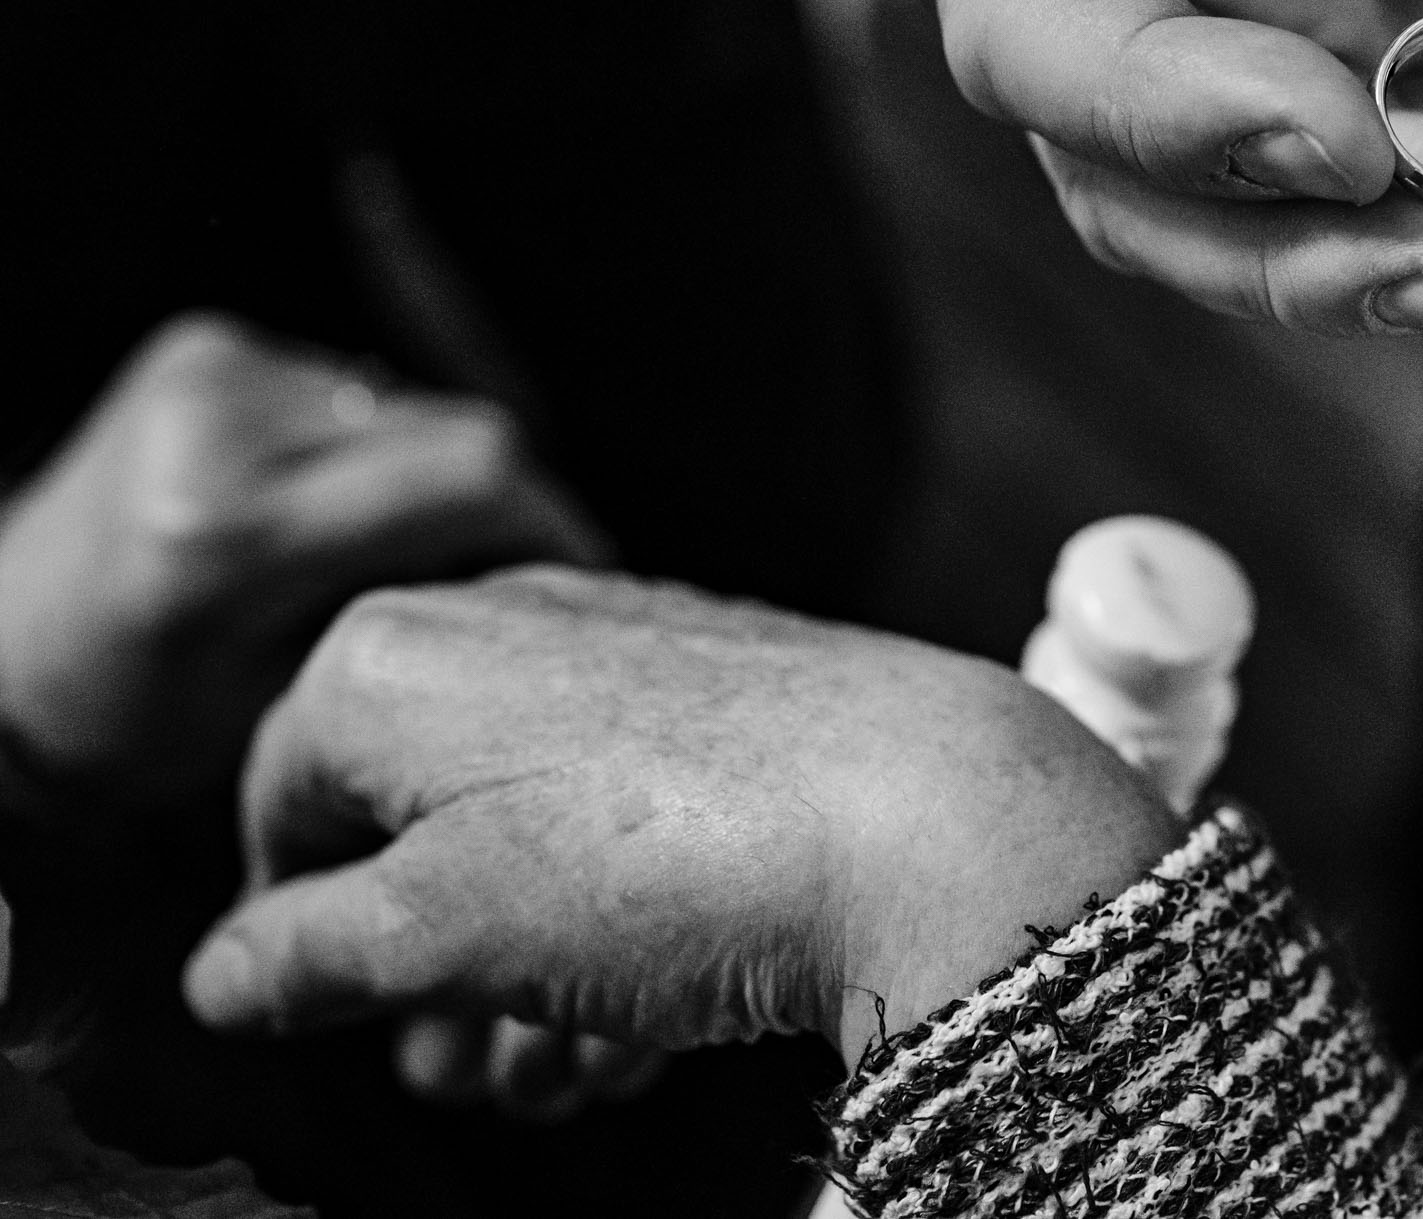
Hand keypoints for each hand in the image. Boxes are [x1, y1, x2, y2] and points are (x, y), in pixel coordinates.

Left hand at [0, 315, 604, 799]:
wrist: (6, 649)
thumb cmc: (135, 716)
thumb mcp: (286, 706)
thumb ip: (411, 628)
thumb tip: (544, 579)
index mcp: (228, 534)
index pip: (466, 472)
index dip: (548, 521)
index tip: (577, 582)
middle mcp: (219, 422)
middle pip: (454, 430)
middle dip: (495, 508)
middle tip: (492, 584)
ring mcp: (213, 369)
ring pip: (414, 409)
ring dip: (430, 478)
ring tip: (396, 556)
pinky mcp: (211, 347)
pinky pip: (356, 395)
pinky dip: (374, 453)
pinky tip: (341, 512)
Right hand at [181, 568, 1181, 1067]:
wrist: (923, 808)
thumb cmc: (661, 859)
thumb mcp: (440, 933)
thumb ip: (305, 954)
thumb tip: (221, 974)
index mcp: (386, 661)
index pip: (277, 811)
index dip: (301, 941)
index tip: (361, 1030)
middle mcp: (499, 626)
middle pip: (413, 839)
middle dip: (441, 986)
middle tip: (491, 1076)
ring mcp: (625, 651)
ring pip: (530, 848)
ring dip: (538, 983)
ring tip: (588, 1068)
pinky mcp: (731, 690)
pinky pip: (631, 821)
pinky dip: (630, 926)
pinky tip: (664, 1019)